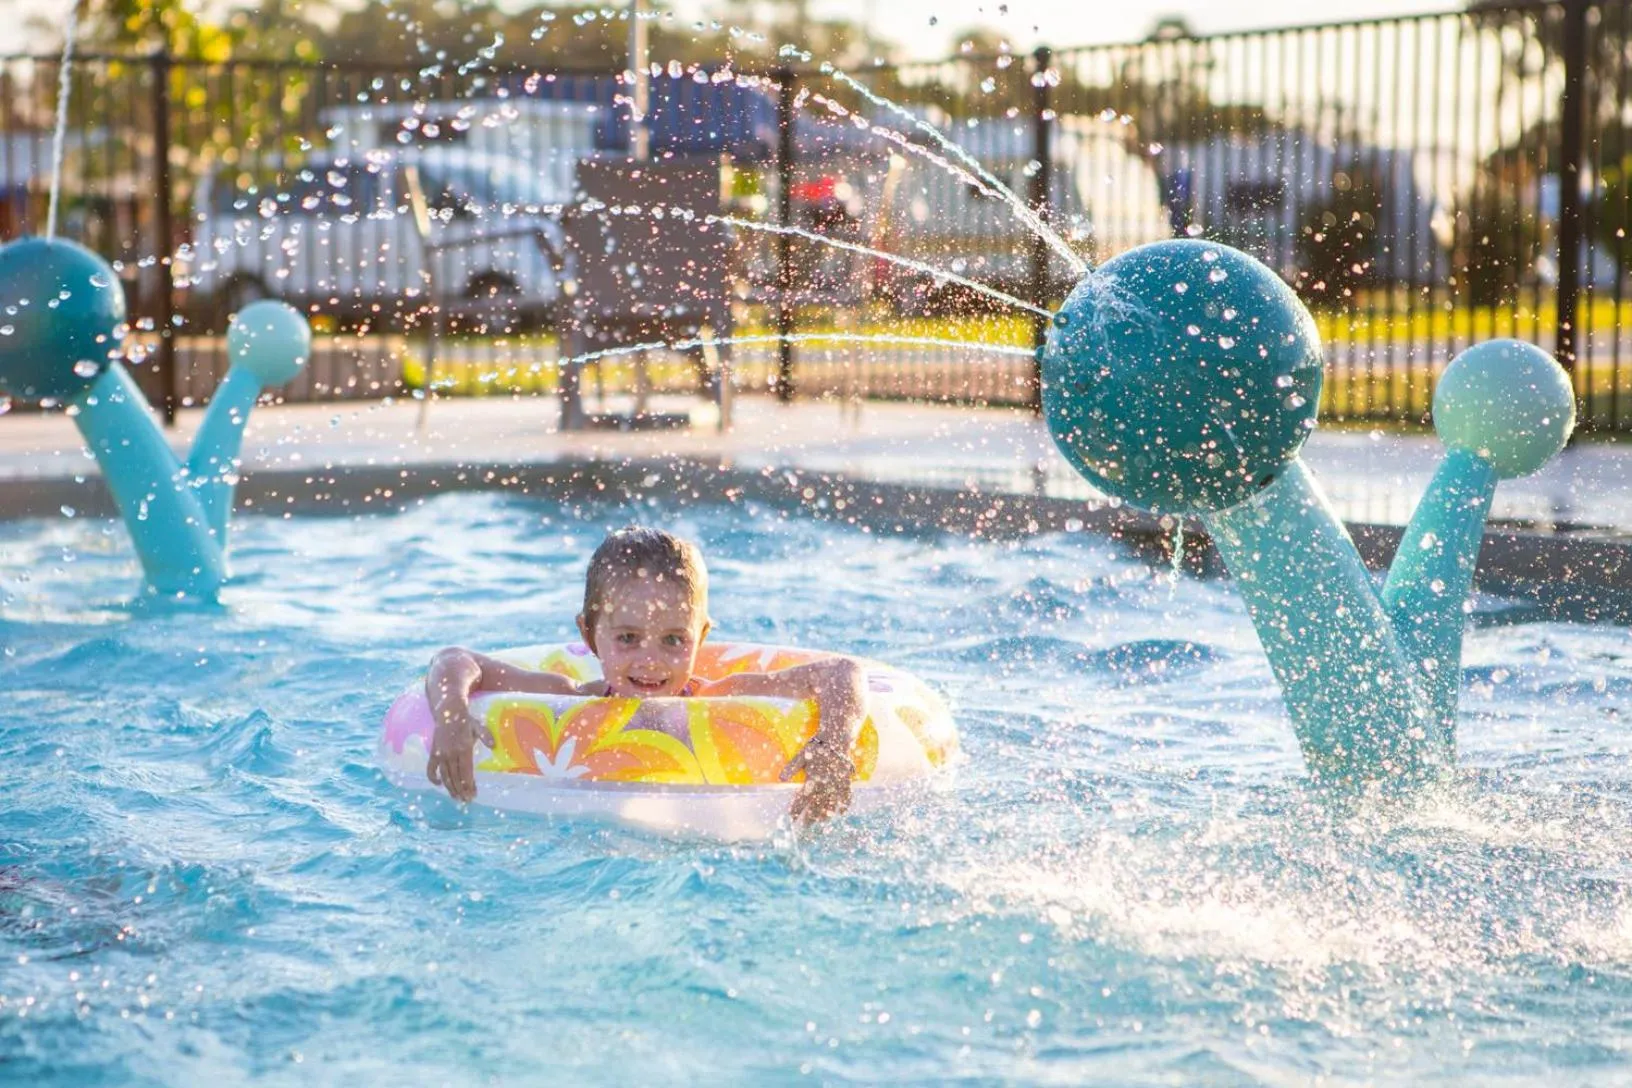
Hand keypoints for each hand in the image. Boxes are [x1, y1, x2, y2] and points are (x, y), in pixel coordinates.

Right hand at [424, 649, 491, 802]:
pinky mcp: (433, 750)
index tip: (473, 796)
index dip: (469, 785)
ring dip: (450, 787)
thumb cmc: (467, 718)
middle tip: (467, 801)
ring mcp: (440, 752)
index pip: (466, 772)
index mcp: (463, 748)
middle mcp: (450, 752)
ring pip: (445, 775)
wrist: (447, 707)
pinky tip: (437, 785)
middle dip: (461, 790)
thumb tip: (493, 746)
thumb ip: (485, 735)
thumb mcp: (478, 725)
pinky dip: (433, 777)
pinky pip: (431, 767)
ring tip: (457, 798)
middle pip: (456, 777)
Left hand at [780, 734, 854, 824]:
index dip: (796, 811)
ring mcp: (836, 786)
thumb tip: (781, 778)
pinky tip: (841, 812)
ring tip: (820, 822)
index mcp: (812, 781)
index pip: (801, 801)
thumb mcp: (801, 756)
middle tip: (805, 827)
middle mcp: (824, 786)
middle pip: (816, 808)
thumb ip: (791, 767)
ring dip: (825, 815)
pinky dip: (844, 806)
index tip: (791, 818)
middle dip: (810, 818)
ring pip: (831, 806)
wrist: (836, 740)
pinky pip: (847, 798)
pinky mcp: (846, 782)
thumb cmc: (816, 747)